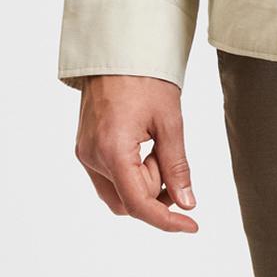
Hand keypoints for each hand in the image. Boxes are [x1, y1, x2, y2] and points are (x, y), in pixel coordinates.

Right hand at [75, 74, 196, 233]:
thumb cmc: (144, 78)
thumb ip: (177, 166)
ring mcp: (85, 153)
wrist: (117, 50)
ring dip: (144, 183)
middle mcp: (92, 156)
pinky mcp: (85, 147)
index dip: (166, 220)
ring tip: (156, 147)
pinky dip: (131, 173)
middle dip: (156, 193)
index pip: (139, 204)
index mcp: (112, 150)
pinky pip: (110, 177)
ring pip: (118, 192)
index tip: (191, 225)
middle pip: (128, 203)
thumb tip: (187, 203)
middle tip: (171, 160)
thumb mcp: (170, 123)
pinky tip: (144, 147)